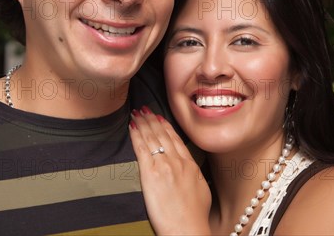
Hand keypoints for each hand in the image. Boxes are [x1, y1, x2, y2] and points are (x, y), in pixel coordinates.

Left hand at [129, 106, 210, 234]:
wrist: (187, 228)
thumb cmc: (194, 216)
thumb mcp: (202, 189)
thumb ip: (193, 175)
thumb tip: (189, 170)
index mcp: (190, 165)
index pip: (176, 139)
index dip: (166, 126)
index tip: (160, 117)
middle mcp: (177, 161)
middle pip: (162, 135)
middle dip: (152, 119)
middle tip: (145, 109)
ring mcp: (164, 165)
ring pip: (151, 137)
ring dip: (143, 122)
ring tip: (137, 113)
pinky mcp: (150, 173)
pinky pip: (141, 148)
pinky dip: (136, 134)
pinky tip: (132, 126)